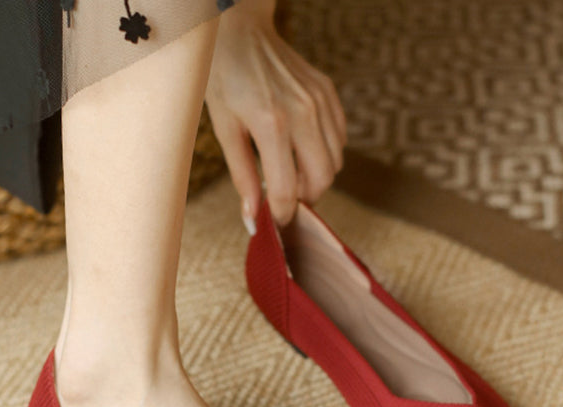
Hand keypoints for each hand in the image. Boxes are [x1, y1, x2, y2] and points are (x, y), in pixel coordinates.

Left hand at [205, 1, 346, 230]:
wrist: (240, 29)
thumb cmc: (224, 77)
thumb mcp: (224, 129)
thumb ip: (242, 177)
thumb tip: (253, 218)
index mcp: (271, 124)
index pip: (288, 189)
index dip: (283, 213)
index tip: (277, 221)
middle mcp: (302, 113)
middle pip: (322, 179)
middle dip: (307, 199)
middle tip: (288, 201)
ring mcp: (319, 101)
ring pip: (335, 162)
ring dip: (317, 178)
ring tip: (294, 175)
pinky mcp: (328, 93)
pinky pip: (339, 138)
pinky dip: (326, 154)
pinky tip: (303, 151)